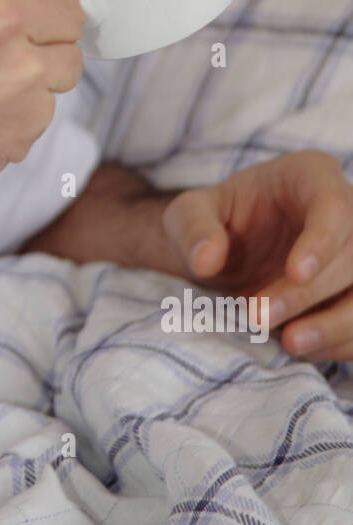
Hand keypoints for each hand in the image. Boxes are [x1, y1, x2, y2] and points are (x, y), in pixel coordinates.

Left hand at [161, 151, 352, 360]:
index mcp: (309, 176)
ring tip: (291, 344)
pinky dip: (341, 341)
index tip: (296, 274)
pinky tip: (304, 347)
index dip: (322, 241)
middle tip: (259, 317)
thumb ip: (192, 227)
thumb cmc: (214, 222)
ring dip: (337, 324)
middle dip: (309, 292)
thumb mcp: (187, 214)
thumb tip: (206, 259)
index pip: (333, 204)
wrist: (230, 252)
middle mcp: (346, 210)